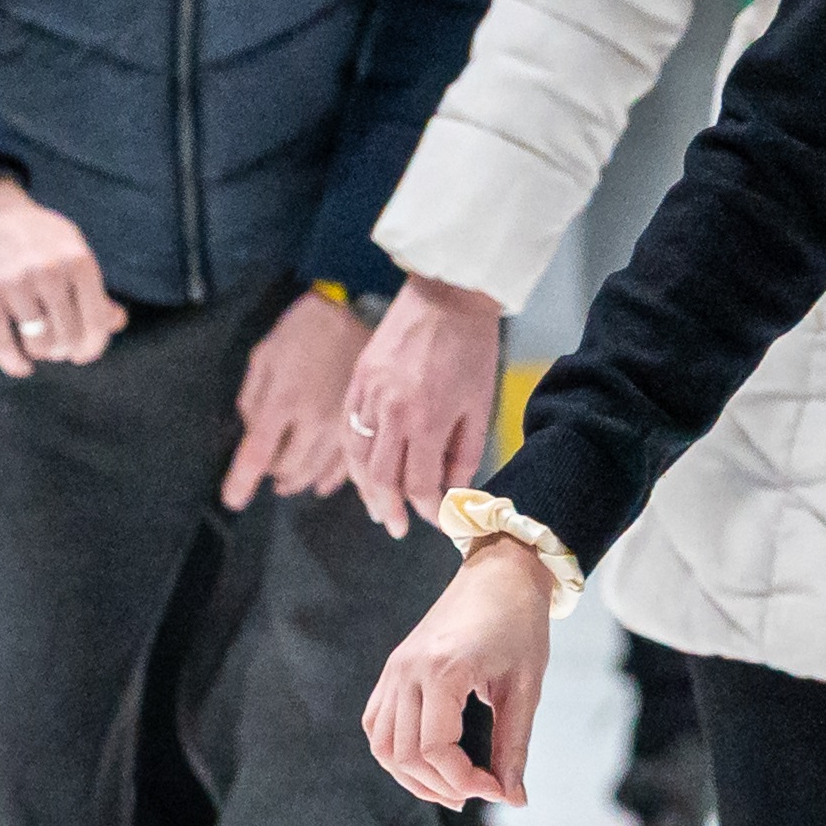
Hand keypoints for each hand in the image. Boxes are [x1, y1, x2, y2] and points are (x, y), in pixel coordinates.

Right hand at [0, 171, 125, 377]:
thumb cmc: (33, 236)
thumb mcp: (71, 249)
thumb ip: (93, 287)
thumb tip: (117, 322)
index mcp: (78, 261)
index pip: (97, 322)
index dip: (93, 346)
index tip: (83, 354)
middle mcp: (49, 271)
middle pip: (68, 337)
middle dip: (64, 349)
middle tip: (56, 346)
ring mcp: (14, 282)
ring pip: (38, 344)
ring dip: (40, 352)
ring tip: (37, 345)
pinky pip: (3, 345)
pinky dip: (14, 363)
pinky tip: (21, 367)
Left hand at [225, 293, 371, 508]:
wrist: (357, 314)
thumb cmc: (302, 332)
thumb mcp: (264, 356)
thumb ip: (252, 398)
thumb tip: (252, 435)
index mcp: (284, 400)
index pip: (257, 454)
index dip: (241, 481)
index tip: (232, 500)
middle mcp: (313, 421)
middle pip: (288, 470)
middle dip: (271, 475)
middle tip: (265, 471)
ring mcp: (341, 428)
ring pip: (314, 474)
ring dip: (296, 481)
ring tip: (285, 480)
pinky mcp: (362, 429)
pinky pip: (343, 469)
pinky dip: (326, 481)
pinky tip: (316, 484)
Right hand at [344, 279, 507, 533]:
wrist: (447, 296)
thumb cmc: (472, 351)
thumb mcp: (480, 408)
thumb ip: (464, 455)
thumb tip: (452, 492)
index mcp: (427, 421)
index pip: (421, 485)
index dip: (431, 511)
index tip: (441, 522)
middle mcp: (391, 412)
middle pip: (382, 479)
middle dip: (391, 510)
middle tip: (397, 529)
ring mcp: (368, 394)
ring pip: (358, 457)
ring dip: (365, 490)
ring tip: (377, 509)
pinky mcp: (357, 379)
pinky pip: (346, 429)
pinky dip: (351, 457)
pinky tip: (360, 472)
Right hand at [361, 534, 556, 806]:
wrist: (500, 574)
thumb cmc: (520, 626)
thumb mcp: (526, 688)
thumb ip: (515, 746)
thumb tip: (513, 798)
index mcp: (443, 670)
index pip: (436, 750)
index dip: (466, 781)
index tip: (499, 788)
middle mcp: (408, 670)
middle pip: (405, 755)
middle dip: (442, 786)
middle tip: (481, 792)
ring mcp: (394, 670)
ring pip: (383, 745)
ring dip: (414, 777)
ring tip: (453, 788)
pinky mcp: (392, 670)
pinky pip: (378, 724)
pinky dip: (397, 753)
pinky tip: (430, 764)